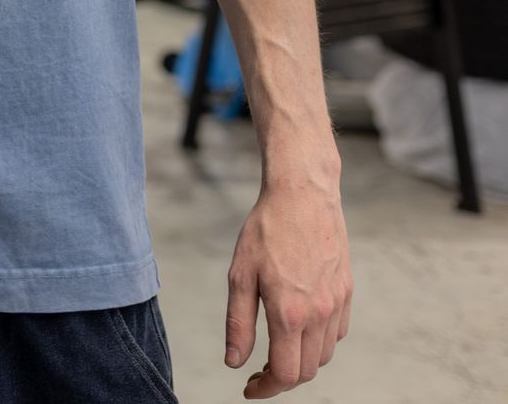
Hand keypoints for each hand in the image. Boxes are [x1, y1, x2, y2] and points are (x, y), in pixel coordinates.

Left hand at [225, 181, 352, 396]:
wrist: (303, 196)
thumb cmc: (266, 231)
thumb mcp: (240, 275)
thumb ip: (239, 323)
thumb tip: (234, 362)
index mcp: (289, 313)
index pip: (285, 373)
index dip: (266, 389)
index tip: (249, 389)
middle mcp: (319, 314)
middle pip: (306, 371)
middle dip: (281, 379)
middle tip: (256, 371)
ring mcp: (337, 304)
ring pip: (324, 355)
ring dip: (300, 361)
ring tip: (275, 350)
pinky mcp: (347, 293)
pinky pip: (336, 334)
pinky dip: (318, 342)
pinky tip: (298, 328)